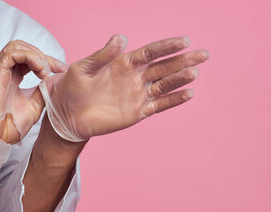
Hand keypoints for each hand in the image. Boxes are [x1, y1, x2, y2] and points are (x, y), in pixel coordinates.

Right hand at [0, 40, 66, 144]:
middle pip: (24, 49)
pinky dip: (30, 57)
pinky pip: (12, 52)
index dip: (48, 62)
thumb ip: (42, 91)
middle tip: (58, 69)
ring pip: (17, 46)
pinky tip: (39, 72)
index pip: (29, 60)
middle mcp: (3, 72)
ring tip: (45, 72)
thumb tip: (54, 80)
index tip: (63, 70)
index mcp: (12, 78)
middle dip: (44, 57)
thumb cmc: (9, 126)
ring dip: (36, 56)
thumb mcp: (34, 105)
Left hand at [39, 34, 209, 141]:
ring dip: (181, 79)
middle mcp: (135, 78)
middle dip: (184, 60)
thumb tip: (122, 37)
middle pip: (164, 67)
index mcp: (124, 63)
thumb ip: (103, 54)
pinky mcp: (137, 112)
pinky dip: (174, 100)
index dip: (168, 46)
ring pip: (165, 85)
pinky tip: (188, 93)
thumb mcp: (83, 67)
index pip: (151, 52)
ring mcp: (138, 95)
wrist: (66, 115)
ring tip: (195, 72)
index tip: (185, 40)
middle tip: (204, 54)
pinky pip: (159, 105)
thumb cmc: (72, 87)